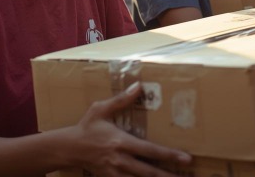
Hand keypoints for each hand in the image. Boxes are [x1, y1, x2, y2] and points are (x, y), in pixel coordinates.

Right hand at [74, 82, 190, 176]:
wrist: (68, 148)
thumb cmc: (87, 127)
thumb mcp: (101, 109)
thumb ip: (121, 99)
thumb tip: (139, 86)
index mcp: (121, 142)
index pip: (150, 150)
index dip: (169, 155)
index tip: (186, 158)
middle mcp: (120, 160)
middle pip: (148, 172)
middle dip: (168, 176)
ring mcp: (115, 172)